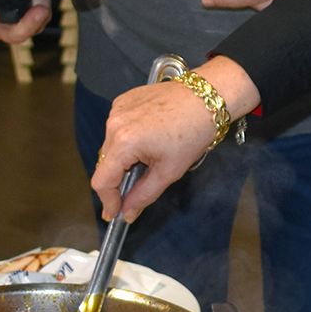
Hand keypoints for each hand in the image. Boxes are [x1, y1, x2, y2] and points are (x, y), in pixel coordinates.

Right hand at [0, 0, 51, 43]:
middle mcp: (0, 22)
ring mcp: (18, 22)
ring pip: (21, 34)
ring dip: (29, 25)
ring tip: (39, 12)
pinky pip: (39, 25)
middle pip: (1, 34)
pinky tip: (43, 8)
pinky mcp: (36, 18)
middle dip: (8, 28)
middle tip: (19, 16)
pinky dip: (42, 18)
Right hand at [91, 57, 259, 221]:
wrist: (208, 97)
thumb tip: (127, 213)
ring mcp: (117, 109)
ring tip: (148, 160)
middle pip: (105, 163)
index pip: (102, 180)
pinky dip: (126, 140)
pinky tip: (148, 140)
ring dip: (122, 159)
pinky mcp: (124, 100)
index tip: (115, 213)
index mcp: (123, 141)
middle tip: (134, 192)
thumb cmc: (193, 132)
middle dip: (117, 181)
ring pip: (110, 146)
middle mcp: (114, 123)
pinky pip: (117, 128)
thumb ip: (143, 195)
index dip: (108, 201)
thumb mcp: (169, 171)